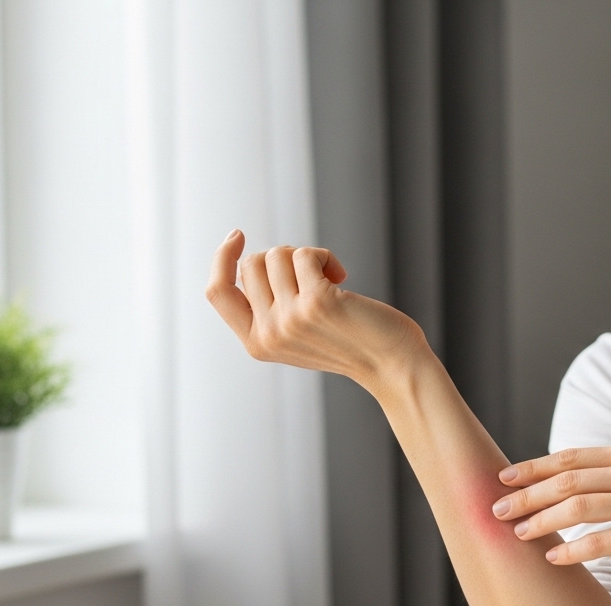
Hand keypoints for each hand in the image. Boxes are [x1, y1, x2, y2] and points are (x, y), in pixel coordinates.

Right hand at [206, 230, 427, 387]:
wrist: (392, 364)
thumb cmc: (350, 342)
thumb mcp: (296, 334)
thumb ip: (269, 309)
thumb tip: (254, 260)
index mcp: (257, 344)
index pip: (217, 293)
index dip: (222, 259)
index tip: (238, 236)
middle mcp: (268, 334)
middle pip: (252, 264)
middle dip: (284, 258)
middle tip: (313, 277)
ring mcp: (290, 319)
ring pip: (278, 255)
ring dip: (308, 257)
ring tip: (331, 280)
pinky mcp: (316, 303)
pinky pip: (305, 254)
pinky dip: (324, 256)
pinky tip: (341, 276)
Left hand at [493, 443, 610, 581]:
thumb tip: (565, 487)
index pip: (572, 457)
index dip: (534, 467)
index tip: (504, 478)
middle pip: (568, 478)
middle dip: (527, 494)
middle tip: (497, 510)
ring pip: (578, 505)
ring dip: (542, 521)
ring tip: (518, 535)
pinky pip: (602, 540)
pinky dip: (573, 549)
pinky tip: (554, 560)